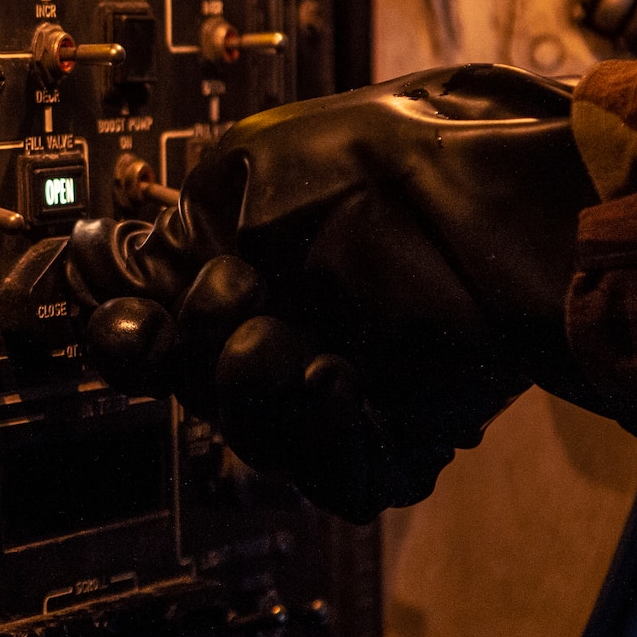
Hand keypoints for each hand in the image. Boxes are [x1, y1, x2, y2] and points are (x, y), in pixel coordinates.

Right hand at [25, 64, 595, 520]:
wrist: (521, 203)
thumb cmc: (405, 160)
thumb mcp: (259, 160)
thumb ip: (183, 225)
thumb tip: (115, 272)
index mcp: (242, 256)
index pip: (152, 318)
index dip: (128, 326)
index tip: (129, 319)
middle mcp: (285, 325)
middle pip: (191, 390)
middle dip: (194, 355)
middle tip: (235, 300)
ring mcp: (338, 386)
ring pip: (250, 441)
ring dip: (250, 395)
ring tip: (283, 344)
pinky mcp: (396, 437)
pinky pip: (329, 476)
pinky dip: (318, 437)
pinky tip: (332, 381)